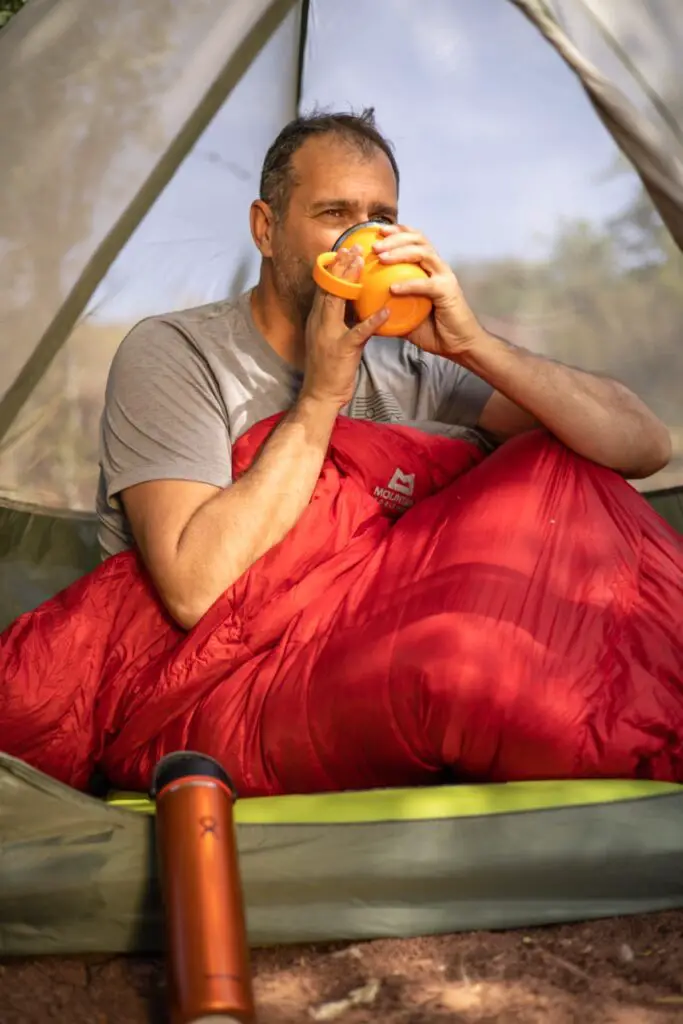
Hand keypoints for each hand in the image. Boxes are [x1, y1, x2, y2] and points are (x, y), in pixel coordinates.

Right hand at [301, 246, 388, 408]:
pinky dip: (372, 320)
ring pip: (338, 301)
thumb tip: (355, 305)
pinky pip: (359, 331)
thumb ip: (341, 321)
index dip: (334, 268)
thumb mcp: (332, 339)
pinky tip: (386, 310)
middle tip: (354, 247)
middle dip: (341, 266)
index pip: (324, 288)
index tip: (345, 251)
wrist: (320, 395)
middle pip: (329, 287)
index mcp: (317, 319)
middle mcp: (319, 322)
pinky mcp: (342, 349)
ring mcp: (329, 335)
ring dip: (351, 281)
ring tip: (364, 264)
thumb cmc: (329, 368)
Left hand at [373, 224, 482, 358]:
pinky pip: (426, 284)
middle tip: (375, 245)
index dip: (398, 231)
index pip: (415, 239)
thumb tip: (365, 308)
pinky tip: (393, 288)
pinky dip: (408, 284)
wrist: (459, 344)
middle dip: (395, 238)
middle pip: (418, 239)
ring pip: (423, 253)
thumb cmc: (434, 329)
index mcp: (429, 268)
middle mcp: (438, 267)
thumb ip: (391, 306)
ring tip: (382, 257)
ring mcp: (444, 277)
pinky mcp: (447, 291)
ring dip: (400, 252)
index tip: (378, 232)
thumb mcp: (406, 314)